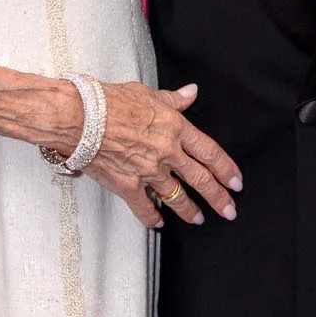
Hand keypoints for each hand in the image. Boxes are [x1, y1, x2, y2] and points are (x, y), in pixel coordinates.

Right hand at [83, 81, 241, 230]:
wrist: (79, 117)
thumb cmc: (108, 102)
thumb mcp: (146, 94)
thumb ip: (172, 99)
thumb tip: (190, 93)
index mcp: (175, 128)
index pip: (209, 152)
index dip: (226, 169)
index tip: (236, 182)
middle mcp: (166, 152)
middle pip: (200, 179)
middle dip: (218, 198)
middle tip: (229, 210)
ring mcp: (148, 171)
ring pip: (176, 197)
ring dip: (189, 210)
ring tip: (198, 219)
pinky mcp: (128, 186)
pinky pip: (144, 207)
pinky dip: (152, 217)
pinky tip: (158, 223)